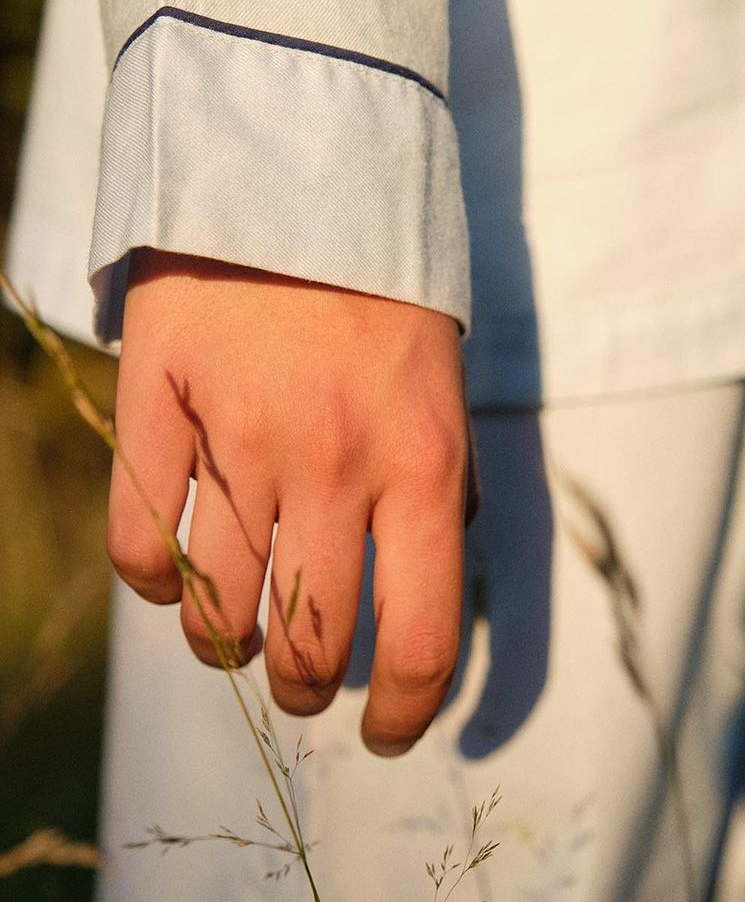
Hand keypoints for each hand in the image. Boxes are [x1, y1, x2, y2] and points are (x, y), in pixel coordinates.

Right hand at [107, 248, 475, 755]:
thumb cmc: (387, 295)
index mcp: (422, 467)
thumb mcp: (447, 392)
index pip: (421, 639)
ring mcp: (237, 438)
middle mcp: (333, 466)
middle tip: (306, 687)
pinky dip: (158, 583)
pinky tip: (178, 578)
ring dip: (229, 647)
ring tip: (238, 641)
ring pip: (218, 608)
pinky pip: (140, 543)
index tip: (389, 734)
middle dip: (309, 690)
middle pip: (309, 642)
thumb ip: (442, 492)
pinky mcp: (158, 405)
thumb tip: (422, 586)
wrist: (301, 167)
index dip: (409, 711)